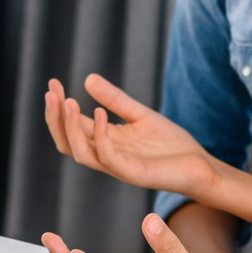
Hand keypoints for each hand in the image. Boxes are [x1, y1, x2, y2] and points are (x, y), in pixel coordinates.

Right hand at [44, 74, 217, 195]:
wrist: (199, 165)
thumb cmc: (170, 145)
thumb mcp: (140, 114)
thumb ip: (115, 100)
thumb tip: (87, 79)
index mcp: (104, 141)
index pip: (71, 125)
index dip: (59, 106)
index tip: (53, 82)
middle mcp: (105, 155)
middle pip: (66, 141)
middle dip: (55, 118)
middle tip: (52, 92)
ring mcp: (116, 167)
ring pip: (80, 152)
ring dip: (70, 128)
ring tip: (69, 102)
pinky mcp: (132, 173)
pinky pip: (107, 157)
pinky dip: (100, 136)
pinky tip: (99, 113)